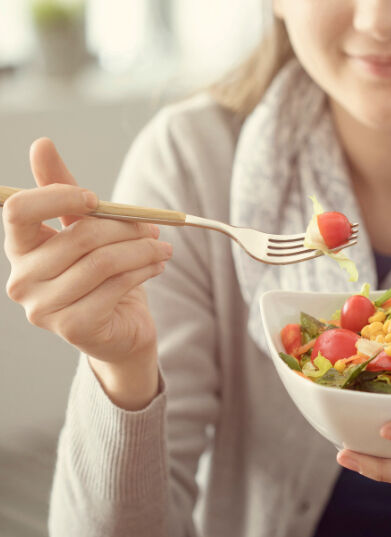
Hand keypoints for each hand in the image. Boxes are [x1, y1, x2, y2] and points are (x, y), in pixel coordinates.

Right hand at [2, 139, 171, 407]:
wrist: (121, 330)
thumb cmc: (102, 275)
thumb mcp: (85, 230)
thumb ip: (65, 193)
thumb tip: (41, 144)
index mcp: (19, 248)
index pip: (19, 210)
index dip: (57, 197)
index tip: (94, 198)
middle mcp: (22, 280)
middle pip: (77, 236)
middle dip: (124, 227)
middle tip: (154, 228)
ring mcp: (44, 308)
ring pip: (102, 262)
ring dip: (141, 250)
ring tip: (162, 247)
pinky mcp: (73, 327)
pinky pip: (115, 286)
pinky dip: (143, 270)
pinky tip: (156, 266)